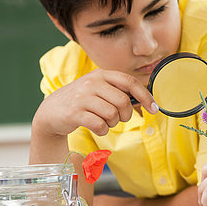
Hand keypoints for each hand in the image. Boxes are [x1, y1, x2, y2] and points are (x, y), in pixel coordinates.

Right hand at [33, 69, 157, 137]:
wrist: (51, 111)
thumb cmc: (82, 101)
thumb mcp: (99, 89)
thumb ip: (119, 91)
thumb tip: (147, 101)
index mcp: (101, 74)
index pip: (129, 81)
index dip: (145, 96)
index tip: (154, 109)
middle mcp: (91, 82)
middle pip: (123, 101)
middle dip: (125, 115)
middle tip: (118, 118)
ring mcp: (82, 97)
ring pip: (112, 114)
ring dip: (112, 123)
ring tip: (104, 121)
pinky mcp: (74, 113)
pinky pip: (100, 125)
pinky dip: (102, 130)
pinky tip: (96, 127)